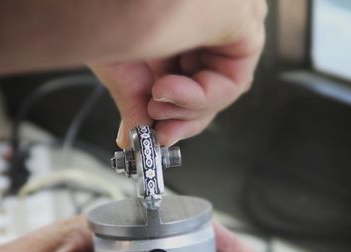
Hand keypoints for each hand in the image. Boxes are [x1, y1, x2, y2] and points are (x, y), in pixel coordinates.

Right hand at [91, 0, 267, 147]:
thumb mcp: (122, 66)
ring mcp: (228, 24)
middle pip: (211, 88)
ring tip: (155, 103)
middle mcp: (206, 26)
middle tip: (158, 131)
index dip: (176, 116)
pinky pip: (234, 79)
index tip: (156, 137)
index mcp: (179, 29)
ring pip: (224, 88)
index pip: (192, 81)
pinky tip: (167, 90)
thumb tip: (132, 140)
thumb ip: (135, 105)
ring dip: (188, 108)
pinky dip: (202, 98)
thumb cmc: (105, 10)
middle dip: (182, 118)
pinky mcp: (245, 23)